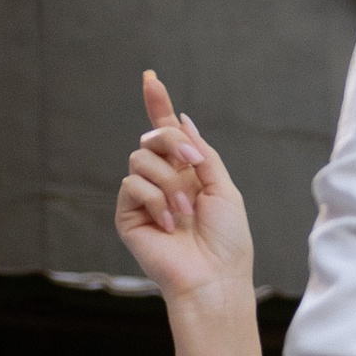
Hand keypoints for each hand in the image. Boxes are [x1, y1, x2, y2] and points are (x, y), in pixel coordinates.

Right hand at [114, 72, 252, 307]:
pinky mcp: (128, 214)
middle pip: (154, 136)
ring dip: (170, 183)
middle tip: (194, 165)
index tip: (151, 77)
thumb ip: (202, 153)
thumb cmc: (227, 241)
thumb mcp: (223, 189)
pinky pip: (132, 184)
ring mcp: (144, 197)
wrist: (215, 278)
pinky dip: (156, 201)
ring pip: (141, 158)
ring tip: (187, 213)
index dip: (158, 104)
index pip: (168, 133)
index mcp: (189, 174)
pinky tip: (171, 225)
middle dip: (174, 143)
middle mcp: (164, 181)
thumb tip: (181, 120)